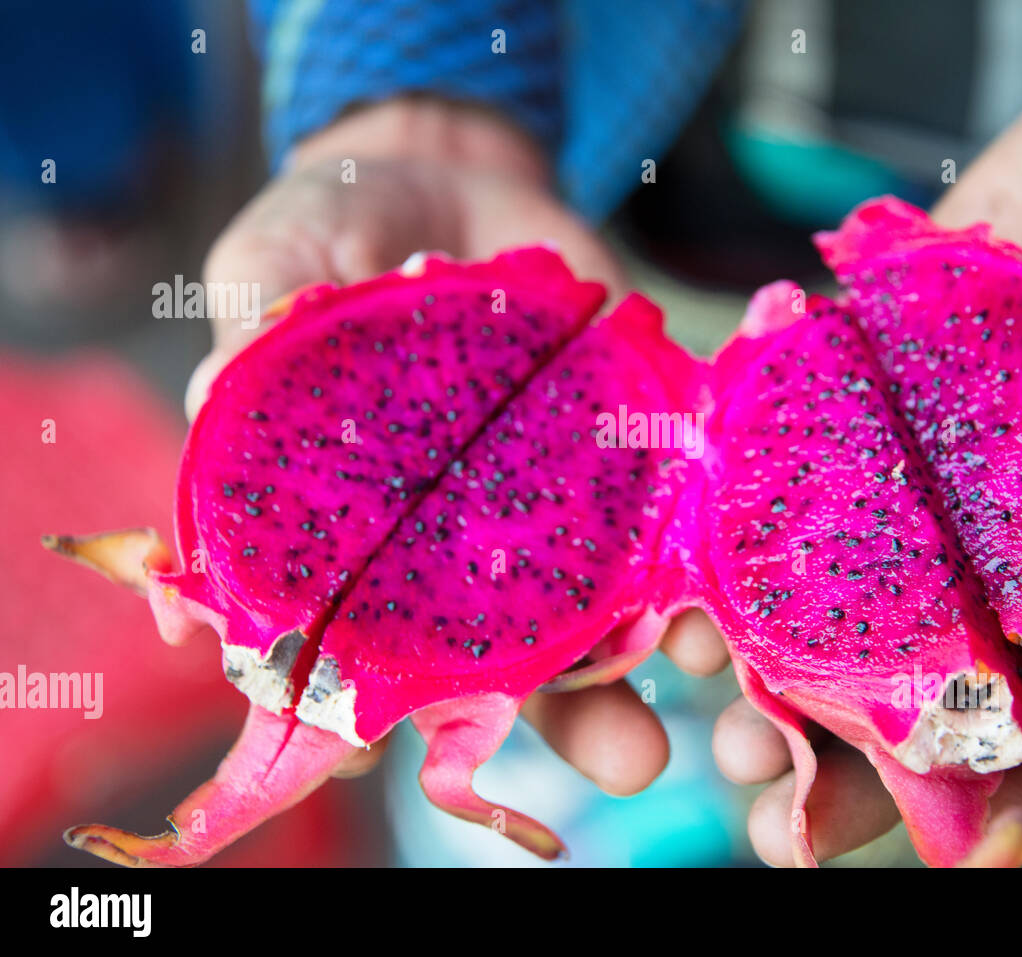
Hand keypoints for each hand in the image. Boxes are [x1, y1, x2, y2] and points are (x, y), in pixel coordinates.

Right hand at [191, 96, 724, 795]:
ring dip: (653, 666)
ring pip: (608, 608)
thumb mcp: (275, 266)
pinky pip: (680, 510)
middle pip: (514, 659)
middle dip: (569, 718)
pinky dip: (709, 557)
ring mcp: (557, 497)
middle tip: (627, 764)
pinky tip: (736, 600)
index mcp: (363, 529)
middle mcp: (465, 540)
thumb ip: (254, 337)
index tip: (386, 756)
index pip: (371, 644)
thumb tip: (210, 399)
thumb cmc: (333, 228)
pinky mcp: (630, 439)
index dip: (375, 705)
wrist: (447, 164)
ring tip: (683, 709)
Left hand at [712, 0, 1021, 863]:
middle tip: (765, 793)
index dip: (980, 784)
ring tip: (711, 694)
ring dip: (768, 646)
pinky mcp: (863, 389)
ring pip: (827, 581)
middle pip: (903, 667)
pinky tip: (692, 560)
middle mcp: (987, 538)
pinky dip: (743, 504)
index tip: (927, 846)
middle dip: (836, 739)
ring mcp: (917, 467)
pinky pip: (792, 453)